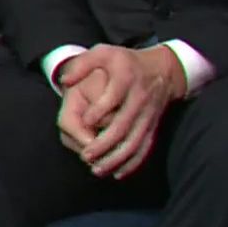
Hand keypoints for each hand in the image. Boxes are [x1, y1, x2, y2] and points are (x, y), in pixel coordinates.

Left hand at [57, 45, 186, 179]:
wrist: (163, 69)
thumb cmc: (125, 61)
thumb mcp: (103, 53)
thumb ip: (82, 64)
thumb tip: (64, 81)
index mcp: (125, 79)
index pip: (112, 98)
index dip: (98, 111)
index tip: (85, 121)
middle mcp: (139, 99)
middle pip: (123, 126)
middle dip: (104, 144)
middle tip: (86, 156)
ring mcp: (148, 115)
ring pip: (135, 141)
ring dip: (117, 158)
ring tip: (98, 170)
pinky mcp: (153, 126)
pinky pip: (145, 148)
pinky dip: (134, 163)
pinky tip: (119, 174)